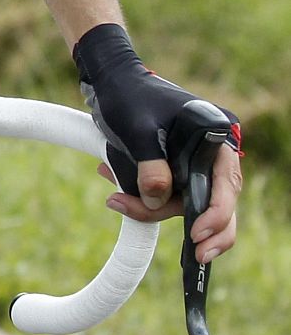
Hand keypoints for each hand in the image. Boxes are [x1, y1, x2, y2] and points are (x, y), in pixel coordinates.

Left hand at [74, 24, 241, 257]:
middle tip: (192, 255)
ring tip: (116, 198)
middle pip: (215, 202)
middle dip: (199, 229)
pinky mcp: (175, 168)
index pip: (226, 185)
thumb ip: (150, 165)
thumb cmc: (126, 95)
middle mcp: (210, 152)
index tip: (197, 236)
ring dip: (154, 209)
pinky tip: (117, 193)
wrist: (109, 79)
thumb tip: (156, 200)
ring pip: (188, 203)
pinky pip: (169, 195)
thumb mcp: (136, 129)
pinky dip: (146, 200)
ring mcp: (193, 162)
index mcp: (213, 136)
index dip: (216, 216)